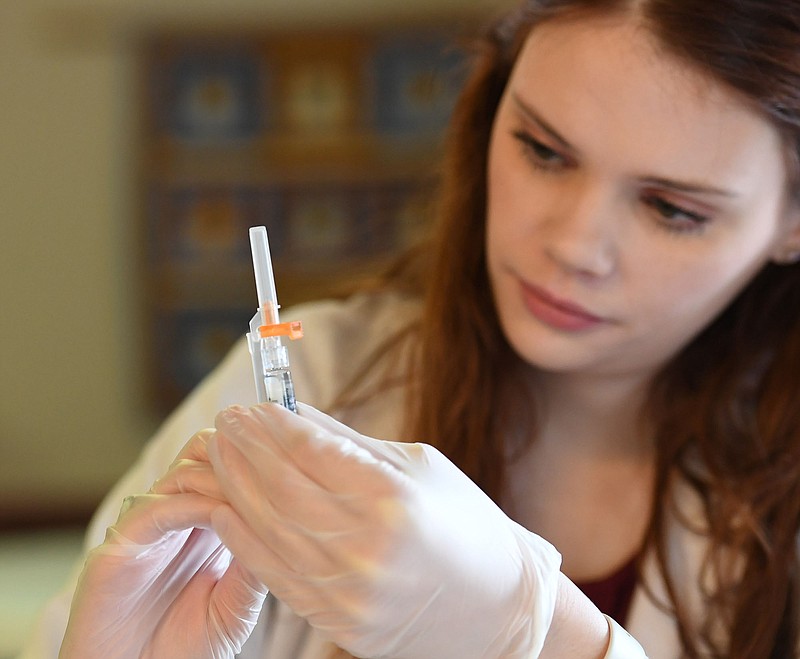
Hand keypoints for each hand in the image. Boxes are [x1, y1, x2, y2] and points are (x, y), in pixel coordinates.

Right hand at [59, 431, 266, 658]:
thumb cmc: (181, 649)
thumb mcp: (234, 609)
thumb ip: (253, 568)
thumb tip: (283, 527)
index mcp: (205, 524)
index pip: (230, 467)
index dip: (259, 461)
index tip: (294, 463)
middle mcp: (177, 516)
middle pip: (206, 452)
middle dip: (240, 455)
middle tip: (271, 472)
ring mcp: (148, 526)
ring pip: (184, 471)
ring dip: (221, 476)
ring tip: (251, 496)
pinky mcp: (120, 546)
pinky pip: (157, 509)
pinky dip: (191, 505)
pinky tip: (220, 517)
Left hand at [208, 403, 561, 658]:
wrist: (497, 608)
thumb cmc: (466, 524)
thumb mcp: (420, 468)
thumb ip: (352, 444)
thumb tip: (295, 415)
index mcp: (394, 500)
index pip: (312, 453)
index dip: (275, 427)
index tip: (253, 407)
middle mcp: (366, 547)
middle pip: (281, 489)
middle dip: (245, 451)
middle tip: (226, 422)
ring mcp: (349, 591)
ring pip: (269, 531)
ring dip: (235, 490)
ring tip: (219, 458)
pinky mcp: (338, 620)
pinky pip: (275, 574)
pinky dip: (245, 539)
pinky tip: (228, 510)